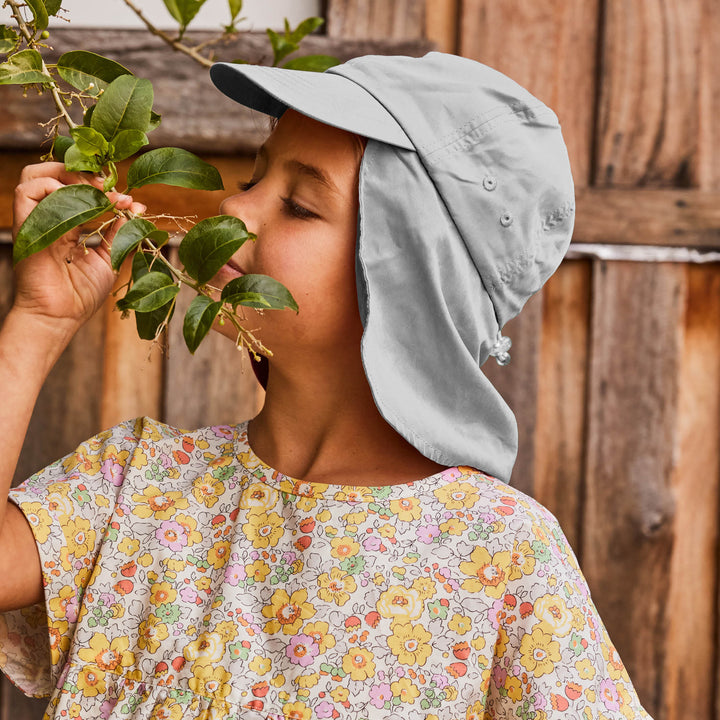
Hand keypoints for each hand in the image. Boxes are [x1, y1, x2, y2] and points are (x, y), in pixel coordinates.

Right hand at [11, 162, 145, 335]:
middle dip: (84, 173)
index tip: (125, 197)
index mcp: (66, 224)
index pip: (75, 187)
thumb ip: (120, 230)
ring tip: (95, 189)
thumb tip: (137, 205)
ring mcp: (35, 220)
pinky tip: (79, 201)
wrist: (61, 316)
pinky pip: (27, 191)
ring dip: (68, 175)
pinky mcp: (25, 226)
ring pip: (36, 175)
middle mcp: (48, 218)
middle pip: (54, 174)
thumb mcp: (110, 256)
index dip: (100, 185)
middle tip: (109, 186)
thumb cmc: (82, 294)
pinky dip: (54, 187)